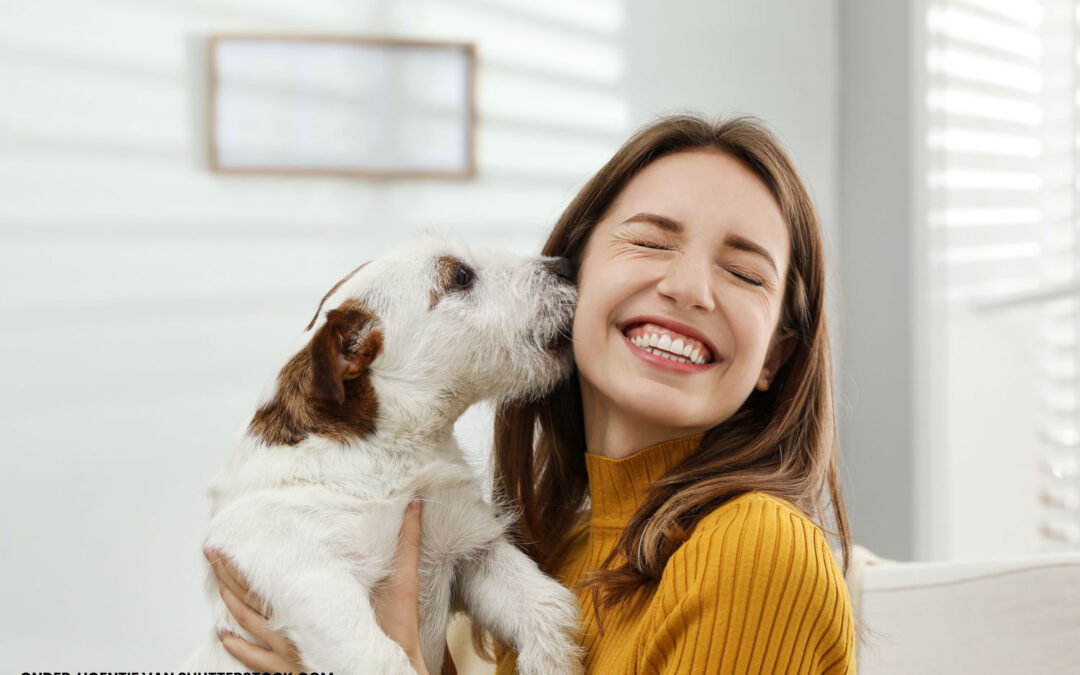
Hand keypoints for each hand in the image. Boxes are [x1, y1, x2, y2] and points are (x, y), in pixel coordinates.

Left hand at [204, 498, 454, 674]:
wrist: (391, 674)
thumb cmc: (398, 633)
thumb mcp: (404, 584)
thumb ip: (407, 542)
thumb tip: (415, 503)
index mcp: (315, 606)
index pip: (271, 579)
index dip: (246, 561)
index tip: (229, 541)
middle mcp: (297, 629)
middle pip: (252, 600)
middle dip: (229, 575)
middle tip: (211, 553)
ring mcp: (292, 654)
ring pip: (250, 627)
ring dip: (230, 604)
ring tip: (216, 583)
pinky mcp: (294, 671)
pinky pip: (258, 661)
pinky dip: (239, 648)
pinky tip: (224, 636)